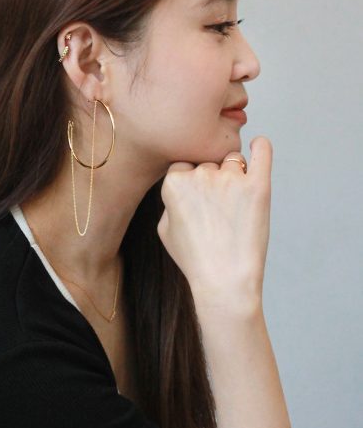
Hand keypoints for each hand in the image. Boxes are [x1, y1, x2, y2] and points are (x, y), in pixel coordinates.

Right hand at [157, 136, 272, 314]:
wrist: (224, 281)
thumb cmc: (195, 259)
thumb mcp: (165, 230)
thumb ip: (169, 200)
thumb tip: (182, 182)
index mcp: (174, 183)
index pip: (184, 164)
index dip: (192, 182)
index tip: (199, 203)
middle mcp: (200, 176)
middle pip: (208, 162)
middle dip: (213, 180)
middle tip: (218, 212)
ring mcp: (230, 179)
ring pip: (232, 161)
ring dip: (234, 174)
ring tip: (236, 206)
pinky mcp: (258, 186)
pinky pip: (262, 152)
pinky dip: (260, 147)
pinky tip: (257, 145)